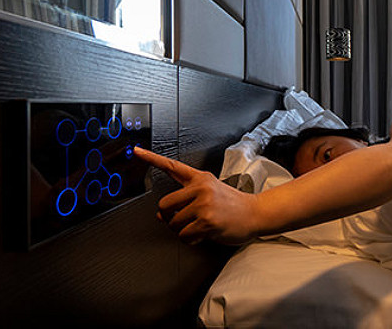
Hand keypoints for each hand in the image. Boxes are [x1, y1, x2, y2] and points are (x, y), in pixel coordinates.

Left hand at [134, 147, 258, 244]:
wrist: (256, 213)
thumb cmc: (233, 205)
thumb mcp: (211, 192)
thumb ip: (185, 199)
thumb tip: (160, 214)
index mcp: (200, 178)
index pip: (172, 166)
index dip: (151, 158)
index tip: (136, 151)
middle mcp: (201, 188)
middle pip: (164, 205)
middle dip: (170, 217)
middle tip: (184, 219)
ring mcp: (204, 204)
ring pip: (173, 223)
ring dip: (182, 231)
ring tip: (198, 227)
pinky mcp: (207, 221)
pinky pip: (184, 236)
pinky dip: (191, 240)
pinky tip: (203, 234)